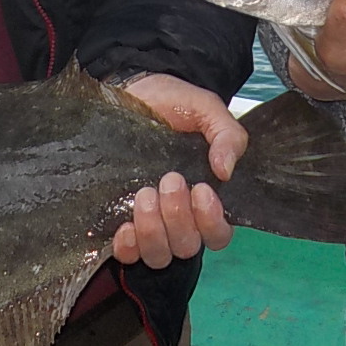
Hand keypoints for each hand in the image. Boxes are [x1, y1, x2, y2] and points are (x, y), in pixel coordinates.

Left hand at [110, 73, 245, 268]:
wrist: (134, 90)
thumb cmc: (174, 104)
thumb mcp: (207, 110)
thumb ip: (227, 135)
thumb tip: (225, 170)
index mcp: (206, 198)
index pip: (218, 234)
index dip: (212, 222)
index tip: (202, 190)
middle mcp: (179, 217)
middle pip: (188, 246)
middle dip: (179, 217)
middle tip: (169, 179)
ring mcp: (149, 223)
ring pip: (159, 255)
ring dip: (153, 231)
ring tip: (145, 194)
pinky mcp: (118, 220)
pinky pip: (127, 253)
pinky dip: (128, 246)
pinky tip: (125, 226)